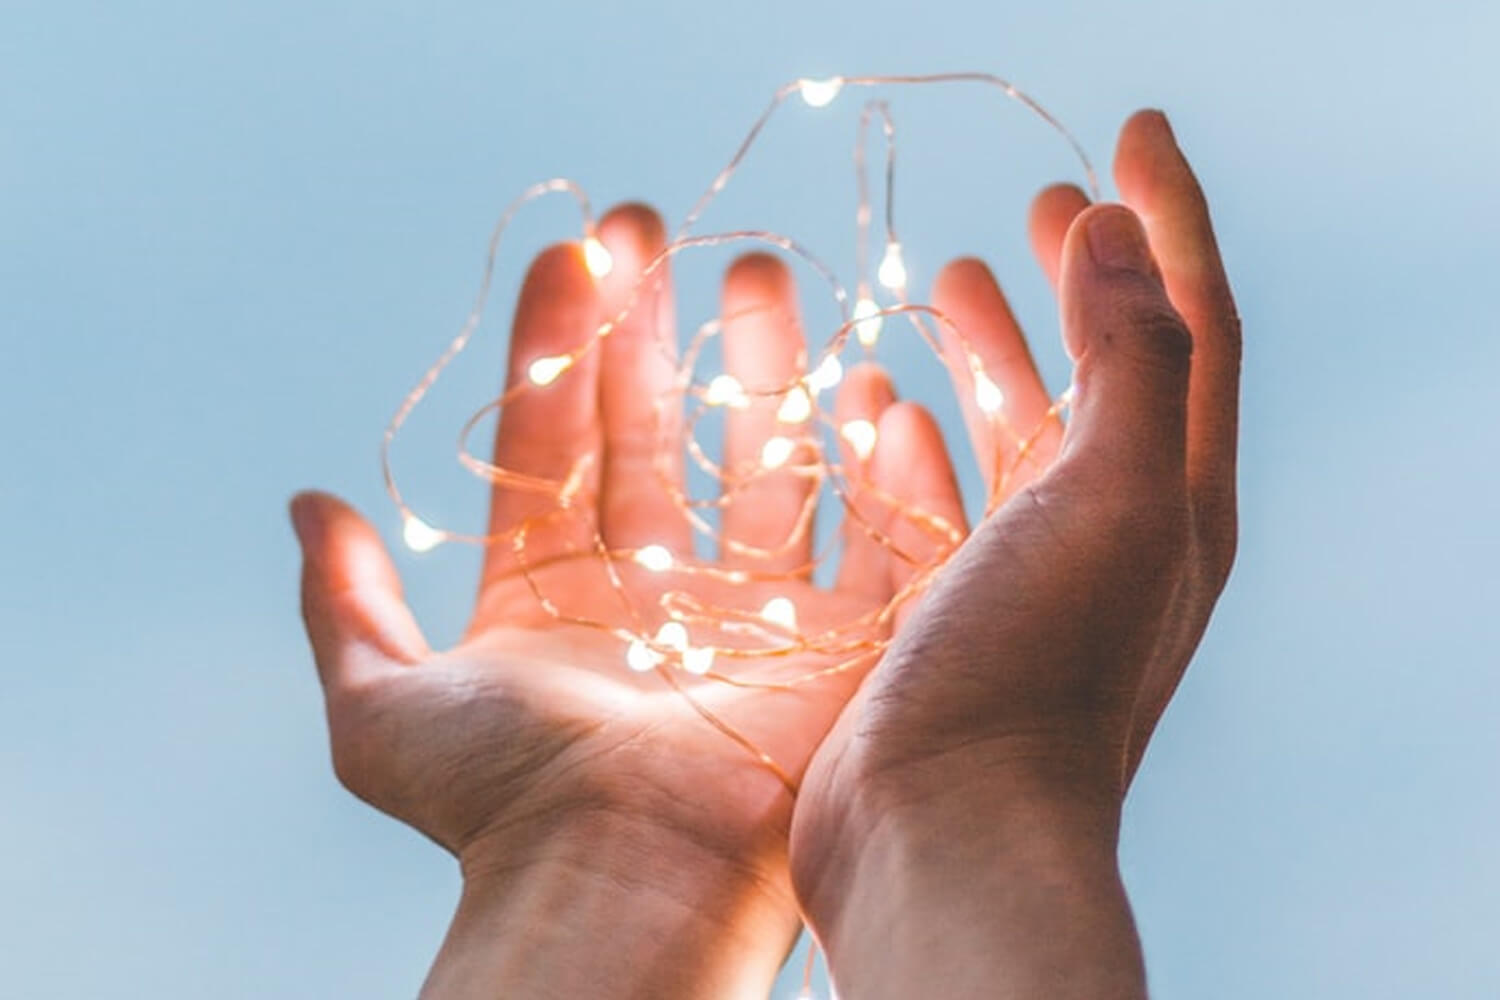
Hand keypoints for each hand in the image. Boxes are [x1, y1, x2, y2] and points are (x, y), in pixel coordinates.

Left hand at [291, 205, 965, 997]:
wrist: (625, 885)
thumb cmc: (506, 806)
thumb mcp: (382, 710)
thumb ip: (342, 606)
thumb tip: (307, 505)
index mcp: (555, 598)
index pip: (557, 442)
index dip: (560, 346)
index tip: (571, 253)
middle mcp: (654, 599)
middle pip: (657, 435)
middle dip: (654, 332)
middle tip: (655, 230)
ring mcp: (750, 617)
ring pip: (760, 468)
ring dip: (760, 373)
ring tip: (758, 276)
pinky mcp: (841, 646)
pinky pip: (872, 541)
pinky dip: (878, 471)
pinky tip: (869, 389)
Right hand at [789, 110, 1239, 998]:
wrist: (949, 838)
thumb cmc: (1034, 673)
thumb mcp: (1116, 497)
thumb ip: (1132, 356)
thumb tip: (1120, 231)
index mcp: (1172, 497)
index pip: (1190, 322)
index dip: (1168, 217)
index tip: (1129, 127)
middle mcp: (1110, 537)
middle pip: (1105, 374)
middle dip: (1081, 279)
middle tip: (1042, 200)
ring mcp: (1024, 580)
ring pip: (1016, 435)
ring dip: (994, 352)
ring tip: (950, 278)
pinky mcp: (944, 617)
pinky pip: (938, 502)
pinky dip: (915, 443)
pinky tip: (878, 408)